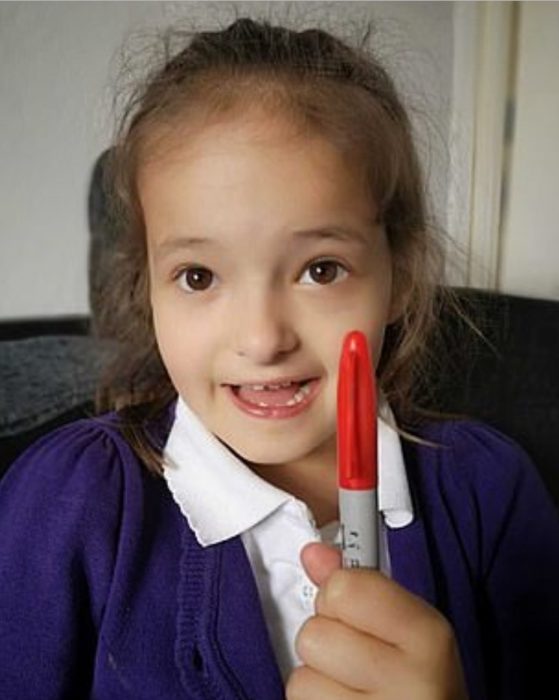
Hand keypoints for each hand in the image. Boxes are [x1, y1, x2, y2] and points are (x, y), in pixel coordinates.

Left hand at [286, 543, 468, 699]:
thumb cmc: (421, 683)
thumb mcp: (407, 628)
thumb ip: (360, 584)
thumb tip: (314, 554)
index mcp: (427, 635)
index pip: (344, 589)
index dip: (339, 594)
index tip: (353, 605)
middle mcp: (411, 682)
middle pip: (314, 633)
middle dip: (326, 641)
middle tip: (357, 656)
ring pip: (300, 678)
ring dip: (317, 680)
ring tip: (352, 687)